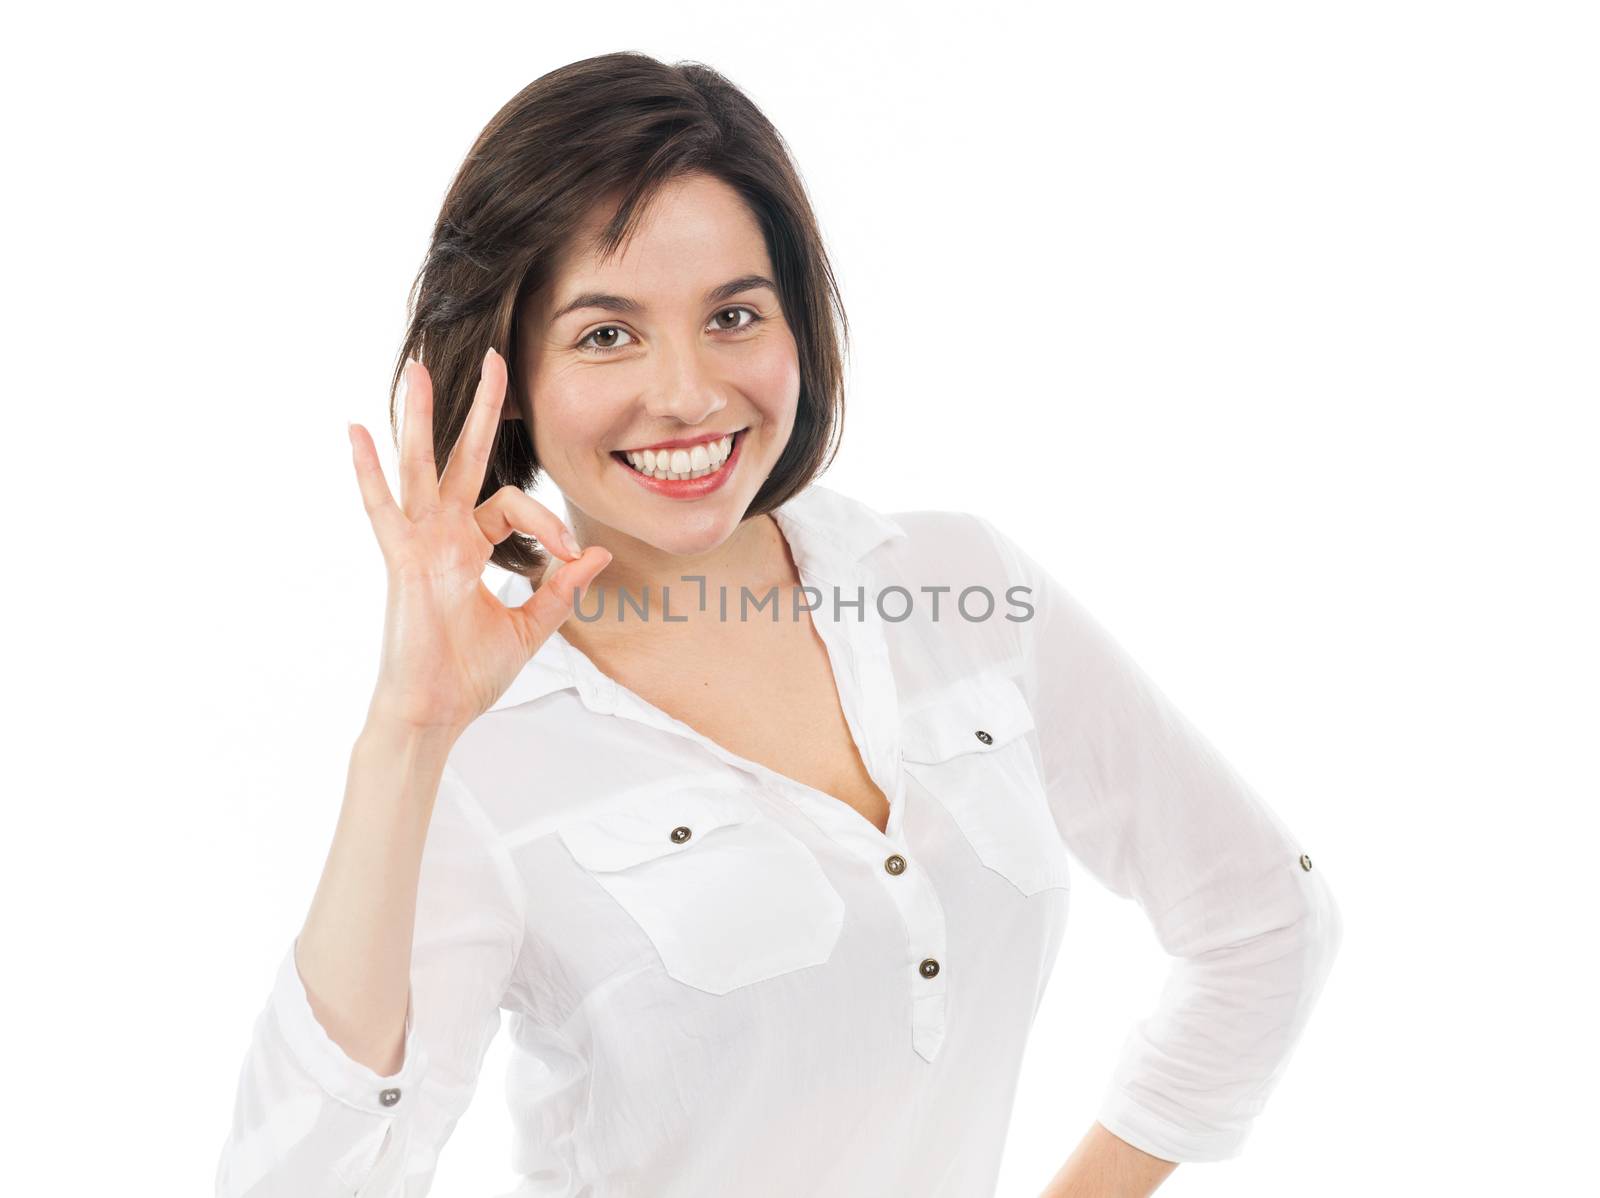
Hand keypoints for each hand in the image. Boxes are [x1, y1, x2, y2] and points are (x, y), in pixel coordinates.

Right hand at [346, 346, 610, 735]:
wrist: (436, 711)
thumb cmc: (469, 674)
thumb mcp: (530, 626)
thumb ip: (560, 588)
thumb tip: (596, 552)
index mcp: (471, 547)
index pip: (513, 506)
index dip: (549, 523)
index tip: (572, 556)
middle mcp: (443, 536)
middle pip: (464, 459)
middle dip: (482, 410)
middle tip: (496, 359)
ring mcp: (420, 544)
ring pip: (421, 468)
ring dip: (421, 419)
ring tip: (418, 369)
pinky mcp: (402, 562)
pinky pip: (383, 509)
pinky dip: (370, 471)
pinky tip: (358, 430)